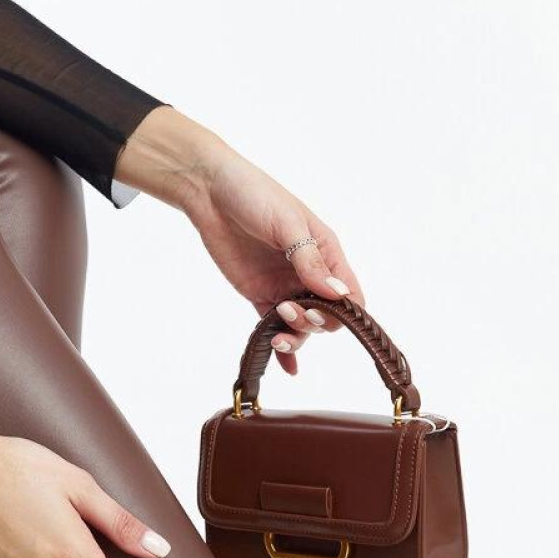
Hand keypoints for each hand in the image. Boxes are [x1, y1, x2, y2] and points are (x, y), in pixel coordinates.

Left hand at [117, 107, 363, 374]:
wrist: (209, 190)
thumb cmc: (255, 194)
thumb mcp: (288, 225)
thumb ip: (310, 262)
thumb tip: (338, 296)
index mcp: (325, 252)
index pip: (350, 294)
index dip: (347, 312)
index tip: (330, 317)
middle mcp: (308, 273)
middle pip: (326, 315)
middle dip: (314, 323)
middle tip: (290, 312)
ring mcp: (283, 285)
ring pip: (301, 325)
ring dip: (296, 336)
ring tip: (278, 333)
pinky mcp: (258, 294)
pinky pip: (274, 326)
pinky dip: (281, 347)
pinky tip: (287, 366)